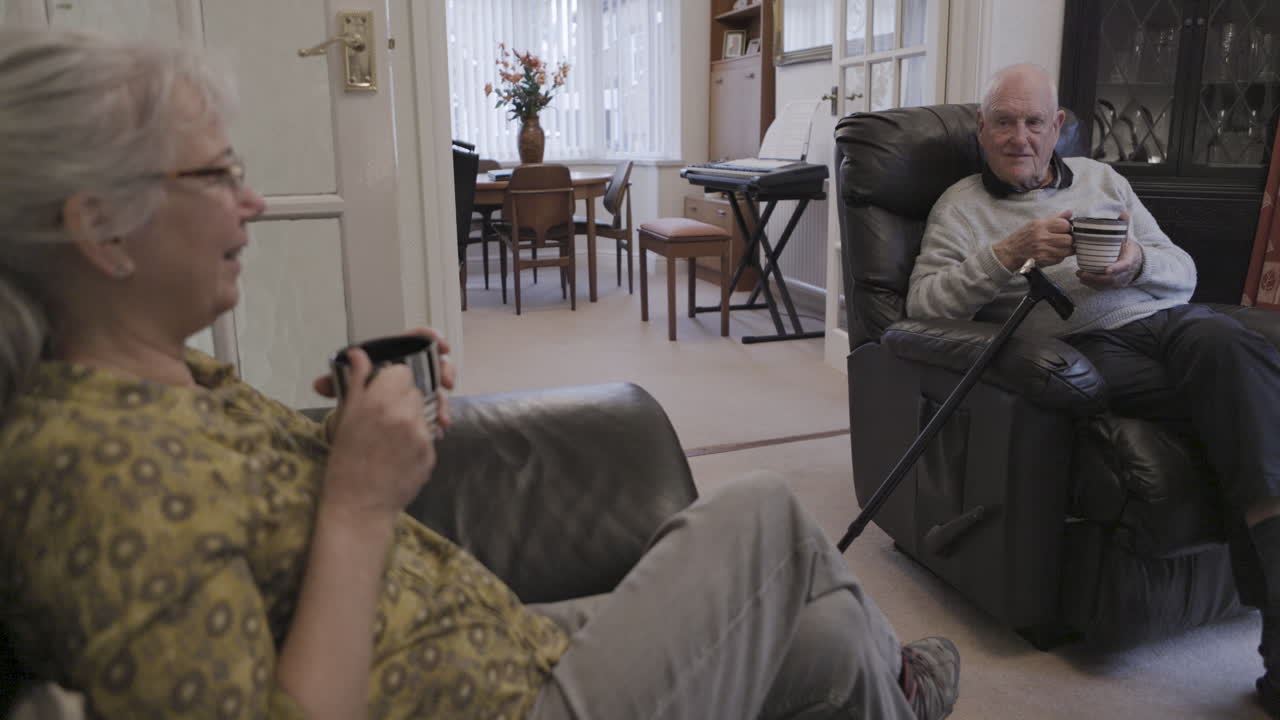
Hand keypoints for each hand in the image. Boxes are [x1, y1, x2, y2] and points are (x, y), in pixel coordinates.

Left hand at [314, 327, 455, 430]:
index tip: (441, 344)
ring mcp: (420, 389)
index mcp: (394, 357)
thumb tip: (319, 384)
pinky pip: (436, 409)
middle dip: (445, 371)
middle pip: (435, 362)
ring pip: (439, 388)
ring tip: (442, 416)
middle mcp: (411, 371)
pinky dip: (439, 417)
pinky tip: (439, 427)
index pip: (415, 339)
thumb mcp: (345, 390)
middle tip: (447, 382)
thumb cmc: (356, 398)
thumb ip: (335, 385)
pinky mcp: (424, 408)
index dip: (430, 337)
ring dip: (444, 400)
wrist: (362, 427)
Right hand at [322, 347, 436, 520]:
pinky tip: (399, 454)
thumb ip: (357, 382)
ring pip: (424, 412)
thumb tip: (358, 354)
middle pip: (416, 390)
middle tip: (386, 416)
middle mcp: (403, 415)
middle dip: (403, 399)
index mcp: (378, 401)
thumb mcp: (346, 418)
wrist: (358, 506)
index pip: (401, 371)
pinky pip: (428, 436)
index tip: (384, 391)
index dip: (393, 380)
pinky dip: (417, 440)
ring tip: (391, 437)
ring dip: (412, 418)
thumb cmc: (347, 463)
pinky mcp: (430, 454)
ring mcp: (420, 435)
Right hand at [993, 210, 1074, 270]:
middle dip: (1069, 239)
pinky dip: (1059, 256)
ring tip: (1060, 247)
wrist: (1009, 253)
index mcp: (1040, 225)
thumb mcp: (1035, 224)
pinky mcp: (1044, 261)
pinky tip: (1052, 253)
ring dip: (1066, 249)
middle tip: (1064, 239)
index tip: (1064, 230)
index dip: (1067, 227)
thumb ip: (1055, 219)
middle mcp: (1042, 238)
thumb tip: (1070, 212)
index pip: (1064, 225)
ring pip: (1067, 250)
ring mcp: (1043, 250)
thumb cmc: (1022, 238)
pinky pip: (1060, 259)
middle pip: (1068, 239)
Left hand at [1077, 212, 1142, 289]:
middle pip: (1111, 279)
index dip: (1116, 268)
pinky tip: (1082, 279)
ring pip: (1105, 285)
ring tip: (1079, 275)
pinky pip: (1103, 288)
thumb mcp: (1128, 238)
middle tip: (1082, 272)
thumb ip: (1125, 226)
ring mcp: (1119, 281)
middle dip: (1096, 277)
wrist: (1137, 263)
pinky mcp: (1114, 285)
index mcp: (1129, 260)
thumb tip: (1124, 213)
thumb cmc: (1128, 249)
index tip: (1107, 269)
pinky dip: (1092, 285)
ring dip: (1091, 281)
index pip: (1124, 265)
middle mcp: (1125, 273)